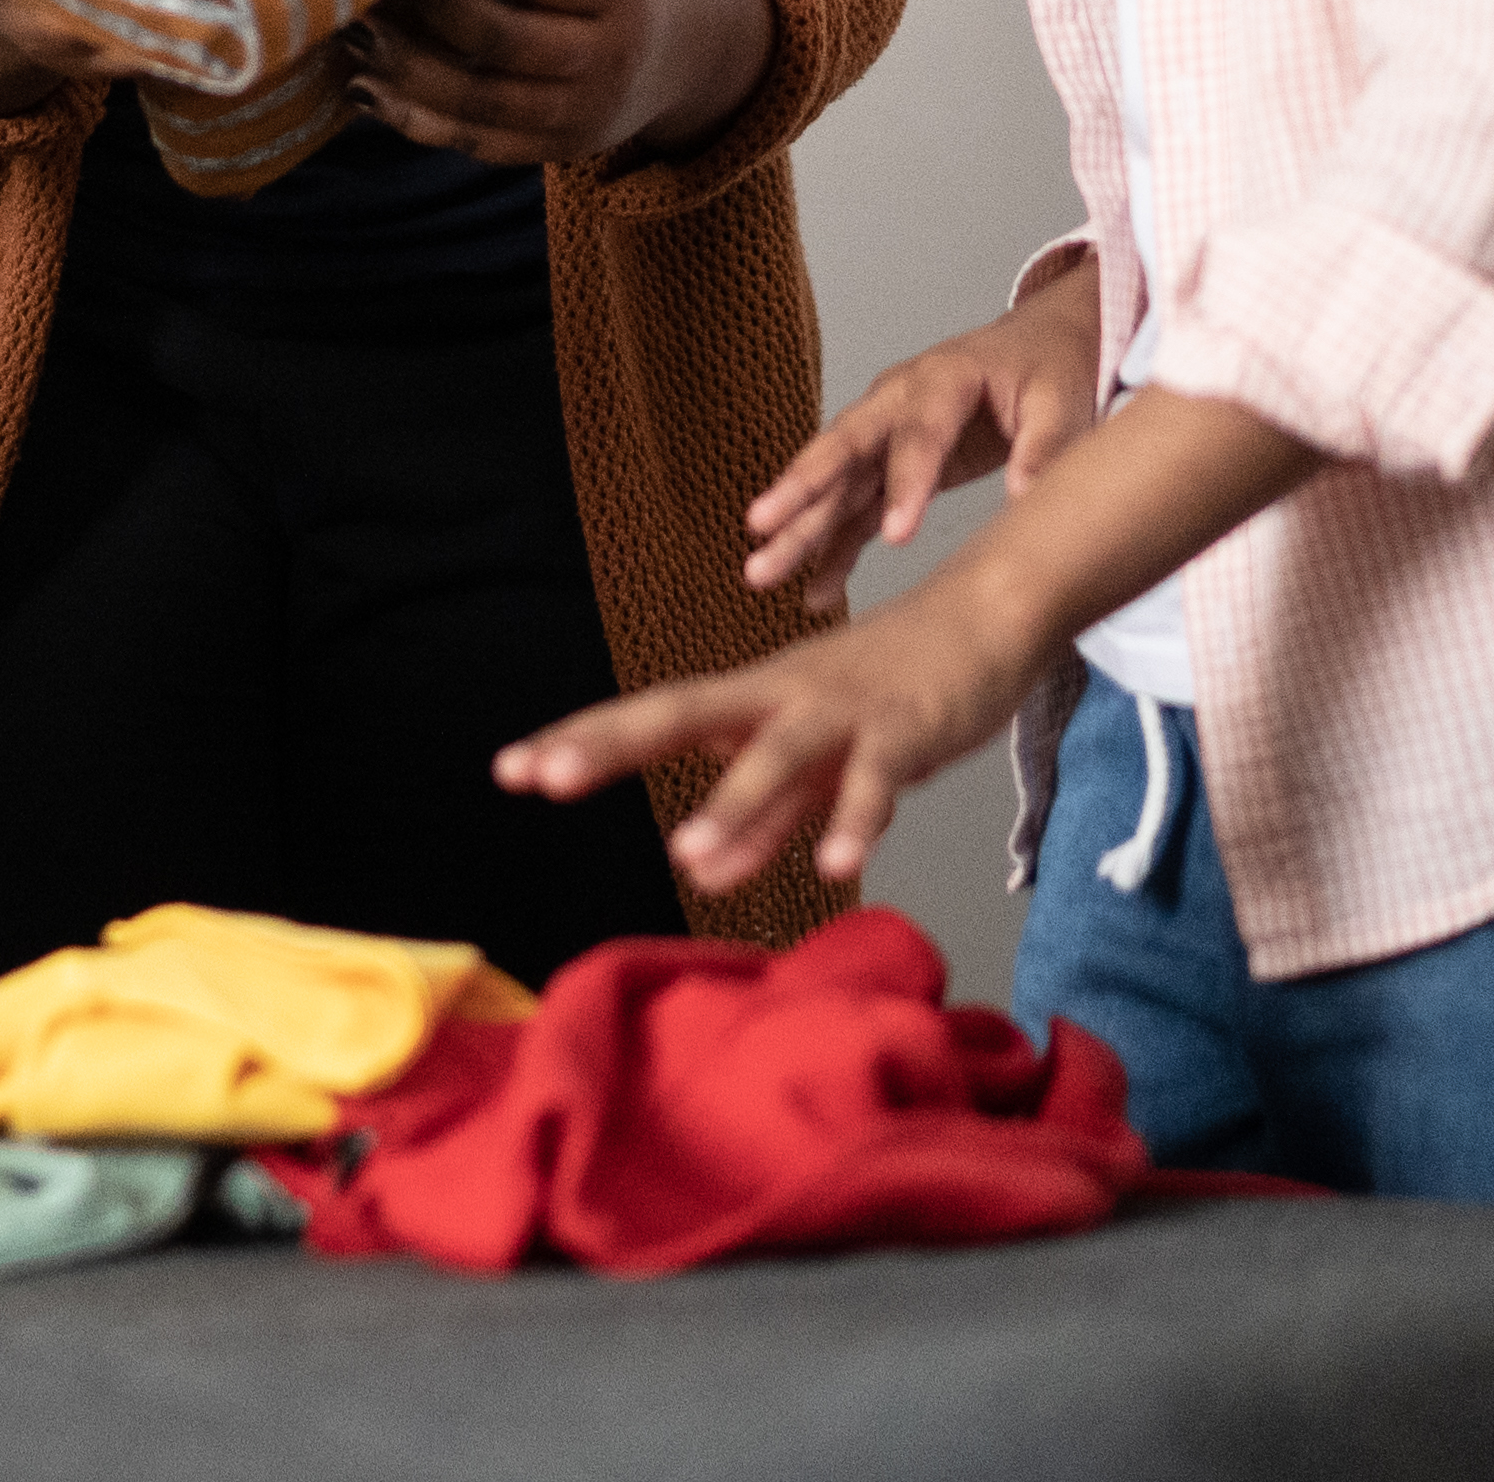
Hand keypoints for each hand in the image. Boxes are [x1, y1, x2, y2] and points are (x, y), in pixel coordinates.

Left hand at [346, 0, 769, 168]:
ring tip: (352, 28)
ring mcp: (583, 113)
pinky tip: (367, 85)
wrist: (686, 46)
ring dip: (402, 68)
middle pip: (495, 37)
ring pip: (477, 99)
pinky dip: (414, 118)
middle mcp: (608, 57)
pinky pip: (475, 141)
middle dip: (419, 5)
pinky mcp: (556, 149)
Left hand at [494, 597, 1034, 898]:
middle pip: (684, 714)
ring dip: (734, 805)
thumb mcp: (813, 762)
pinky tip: (833, 866)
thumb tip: (702, 871)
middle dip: (611, 744)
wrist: (983, 621)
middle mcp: (781, 695)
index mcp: (750, 699)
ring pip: (778, 754)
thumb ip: (763, 818)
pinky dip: (855, 820)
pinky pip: (876, 780)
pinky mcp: (906, 730)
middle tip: (545, 777)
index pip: (651, 718)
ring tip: (687, 858)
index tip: (510, 768)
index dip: (583, 741)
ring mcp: (842, 709)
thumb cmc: (887, 693)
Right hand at [744, 272, 1103, 612]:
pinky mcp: (889, 464)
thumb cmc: (1047, 368)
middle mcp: (898, 400)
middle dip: (801, 488)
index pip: (919, 433)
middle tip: (762, 525)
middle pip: (844, 446)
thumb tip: (1026, 500)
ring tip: (761, 573)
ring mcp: (886, 431)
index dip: (906, 483)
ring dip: (798, 527)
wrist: (1036, 344)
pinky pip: (853, 509)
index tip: (896, 537)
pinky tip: (814, 590)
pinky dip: (833, 548)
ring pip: (834, 482)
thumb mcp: (1062, 402)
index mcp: (944, 377)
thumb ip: (1045, 450)